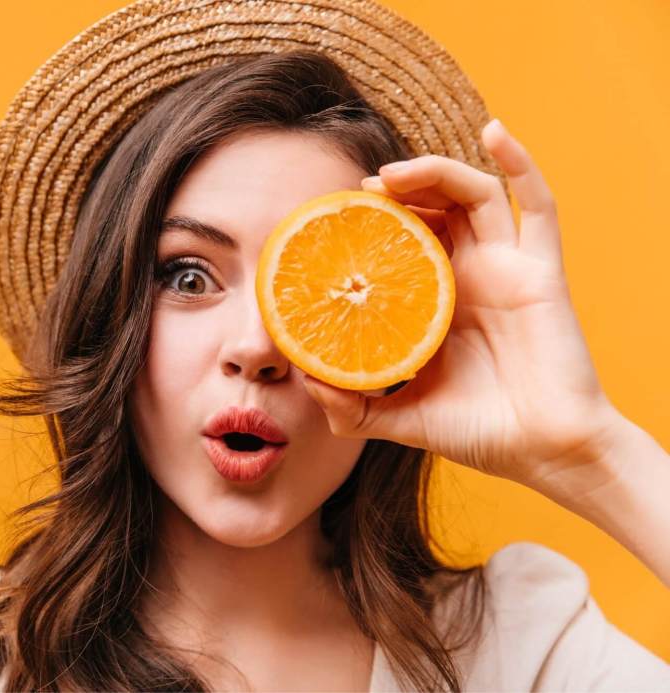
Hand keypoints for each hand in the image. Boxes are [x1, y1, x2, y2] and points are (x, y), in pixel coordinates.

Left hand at [303, 119, 618, 494]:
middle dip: (396, 190)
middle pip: (432, 208)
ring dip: (433, 171)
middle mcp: (470, 276)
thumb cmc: (478, 433)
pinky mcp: (541, 270)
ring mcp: (507, 267)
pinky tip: (494, 130)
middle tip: (358, 192)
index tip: (333, 216)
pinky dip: (519, 162)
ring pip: (471, 194)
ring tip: (392, 174)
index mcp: (436, 302)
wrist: (544, 454)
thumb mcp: (397, 417)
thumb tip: (305, 380)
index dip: (371, 222)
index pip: (401, 241)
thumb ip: (352, 405)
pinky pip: (538, 205)